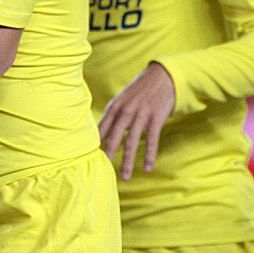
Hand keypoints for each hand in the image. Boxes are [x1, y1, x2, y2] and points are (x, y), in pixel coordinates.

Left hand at [99, 62, 175, 178]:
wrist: (163, 76)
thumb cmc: (140, 90)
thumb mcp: (123, 98)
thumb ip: (113, 114)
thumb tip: (100, 131)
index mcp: (115, 106)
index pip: (102, 128)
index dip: (96, 144)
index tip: (90, 158)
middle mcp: (126, 111)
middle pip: (114, 137)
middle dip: (108, 155)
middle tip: (103, 171)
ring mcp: (141, 115)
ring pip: (132, 142)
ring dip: (128, 162)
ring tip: (125, 177)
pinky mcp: (156, 118)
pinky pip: (152, 140)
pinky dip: (149, 155)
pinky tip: (148, 167)